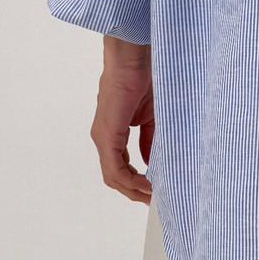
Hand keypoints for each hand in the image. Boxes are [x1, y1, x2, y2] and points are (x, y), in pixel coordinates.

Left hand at [89, 35, 154, 202]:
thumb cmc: (144, 78)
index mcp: (113, 132)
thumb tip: (152, 161)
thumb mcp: (151, 117)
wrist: (135, 59)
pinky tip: (147, 185)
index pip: (122, 166)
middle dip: (135, 191)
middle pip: (115, 176)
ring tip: (152, 196)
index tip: (155, 189)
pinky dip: (131, 181)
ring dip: (133, 190)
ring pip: (113, 177)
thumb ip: (149, 140)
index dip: (138, 181)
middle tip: (153, 200)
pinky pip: (115, 169)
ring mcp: (103, 137)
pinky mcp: (106, 136)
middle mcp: (104, 137)